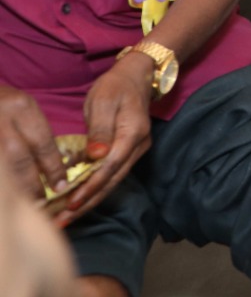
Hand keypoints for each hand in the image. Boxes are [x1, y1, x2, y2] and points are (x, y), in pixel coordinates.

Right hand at [0, 87, 66, 202]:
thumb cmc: (0, 103)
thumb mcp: (21, 109)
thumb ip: (34, 134)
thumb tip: (52, 168)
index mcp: (21, 107)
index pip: (42, 143)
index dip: (53, 168)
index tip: (61, 186)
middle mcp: (1, 119)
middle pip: (19, 159)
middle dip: (31, 185)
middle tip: (41, 203)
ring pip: (5, 168)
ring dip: (13, 188)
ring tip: (23, 204)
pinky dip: (3, 183)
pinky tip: (8, 193)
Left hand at [57, 59, 151, 224]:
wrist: (138, 75)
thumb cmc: (116, 86)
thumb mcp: (103, 101)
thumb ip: (100, 129)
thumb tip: (96, 156)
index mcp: (132, 133)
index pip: (110, 166)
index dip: (90, 186)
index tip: (71, 203)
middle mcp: (139, 145)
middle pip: (113, 180)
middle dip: (89, 202)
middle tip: (64, 220)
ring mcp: (137, 149)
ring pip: (114, 180)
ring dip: (92, 200)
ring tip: (69, 216)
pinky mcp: (130, 151)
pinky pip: (114, 174)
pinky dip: (97, 188)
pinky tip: (82, 199)